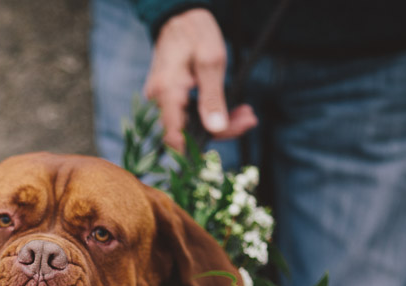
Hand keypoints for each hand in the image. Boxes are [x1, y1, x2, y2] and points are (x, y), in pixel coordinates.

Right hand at [143, 9, 257, 151]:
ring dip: (217, 122)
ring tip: (244, 114)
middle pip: (186, 132)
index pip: (175, 137)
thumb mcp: (212, 62)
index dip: (197, 149)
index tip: (224, 144)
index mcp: (167, 92)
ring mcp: (160, 98)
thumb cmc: (196, 33)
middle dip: (220, 130)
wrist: (179, 15)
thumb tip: (215, 129)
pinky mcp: (166, 96)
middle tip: (248, 120)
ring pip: (188, 123)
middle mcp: (158, 99)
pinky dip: (207, 113)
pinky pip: (185, 113)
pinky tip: (228, 109)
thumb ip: (212, 99)